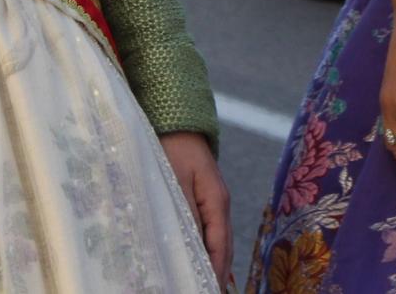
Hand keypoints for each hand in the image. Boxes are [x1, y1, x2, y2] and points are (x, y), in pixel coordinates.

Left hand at [160, 131, 231, 287]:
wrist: (176, 120)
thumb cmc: (172, 148)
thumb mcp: (175, 181)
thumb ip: (185, 213)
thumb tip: (193, 245)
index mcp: (217, 200)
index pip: (220, 245)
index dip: (216, 271)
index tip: (209, 290)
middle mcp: (220, 202)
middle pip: (223, 245)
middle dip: (218, 272)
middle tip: (208, 292)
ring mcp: (214, 199)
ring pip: (217, 238)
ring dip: (213, 261)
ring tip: (206, 284)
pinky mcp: (204, 196)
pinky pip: (209, 229)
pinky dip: (208, 247)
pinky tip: (203, 259)